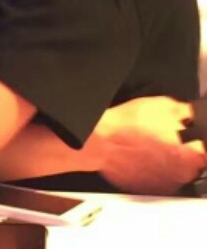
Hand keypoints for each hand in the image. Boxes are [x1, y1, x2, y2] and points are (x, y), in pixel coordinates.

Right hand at [92, 96, 206, 194]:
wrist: (98, 141)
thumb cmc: (127, 124)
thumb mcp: (162, 104)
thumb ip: (187, 112)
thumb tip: (194, 116)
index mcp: (192, 154)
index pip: (206, 150)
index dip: (198, 140)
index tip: (191, 136)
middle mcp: (184, 174)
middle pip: (195, 162)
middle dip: (183, 149)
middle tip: (165, 136)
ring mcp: (167, 185)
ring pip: (177, 171)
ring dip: (169, 160)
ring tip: (150, 145)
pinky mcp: (150, 190)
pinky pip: (160, 179)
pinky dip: (154, 169)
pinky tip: (141, 155)